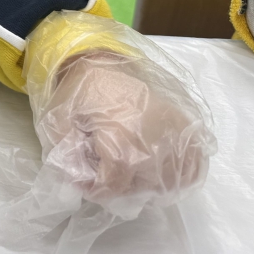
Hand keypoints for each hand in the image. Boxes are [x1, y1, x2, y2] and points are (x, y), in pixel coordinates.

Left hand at [36, 50, 204, 205]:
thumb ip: (66, 154)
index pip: (116, 184)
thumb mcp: (58, 120)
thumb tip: (77, 180)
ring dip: (150, 186)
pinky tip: (160, 173)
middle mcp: (154, 136)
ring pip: (171, 181)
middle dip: (121, 189)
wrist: (101, 62)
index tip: (85, 184)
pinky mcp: (186, 125)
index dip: (98, 191)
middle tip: (105, 177)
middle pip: (144, 187)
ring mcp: (175, 130)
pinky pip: (195, 163)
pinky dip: (182, 175)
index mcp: (121, 134)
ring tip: (129, 175)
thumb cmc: (78, 92)